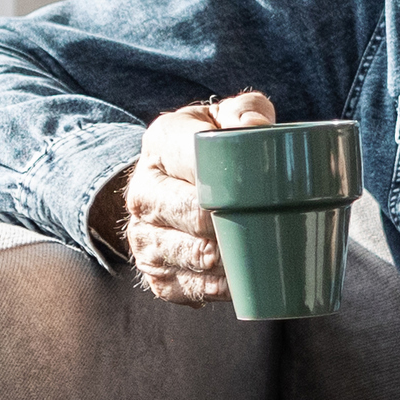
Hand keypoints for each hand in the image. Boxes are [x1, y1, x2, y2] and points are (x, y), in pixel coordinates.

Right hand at [95, 91, 280, 306]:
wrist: (175, 184)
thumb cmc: (212, 147)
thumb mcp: (225, 117)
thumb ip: (245, 111)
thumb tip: (256, 127)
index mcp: (161, 141)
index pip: (189, 155)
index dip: (222, 173)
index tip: (253, 183)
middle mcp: (143, 189)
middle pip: (186, 211)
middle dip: (221, 221)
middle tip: (256, 224)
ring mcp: (143, 235)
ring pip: (184, 254)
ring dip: (219, 261)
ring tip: (248, 257)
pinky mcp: (154, 272)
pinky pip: (184, 287)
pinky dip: (214, 289)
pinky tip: (236, 284)